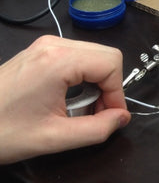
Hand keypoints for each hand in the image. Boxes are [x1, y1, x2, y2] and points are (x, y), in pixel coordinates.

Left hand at [0, 35, 130, 163]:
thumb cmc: (4, 131)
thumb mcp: (55, 138)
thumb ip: (97, 130)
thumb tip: (121, 118)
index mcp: (58, 61)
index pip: (111, 64)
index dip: (117, 93)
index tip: (110, 117)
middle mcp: (54, 44)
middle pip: (106, 55)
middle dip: (109, 86)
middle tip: (98, 113)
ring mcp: (46, 45)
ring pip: (94, 54)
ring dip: (97, 81)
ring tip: (82, 108)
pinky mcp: (40, 50)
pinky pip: (77, 56)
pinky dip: (84, 75)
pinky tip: (70, 97)